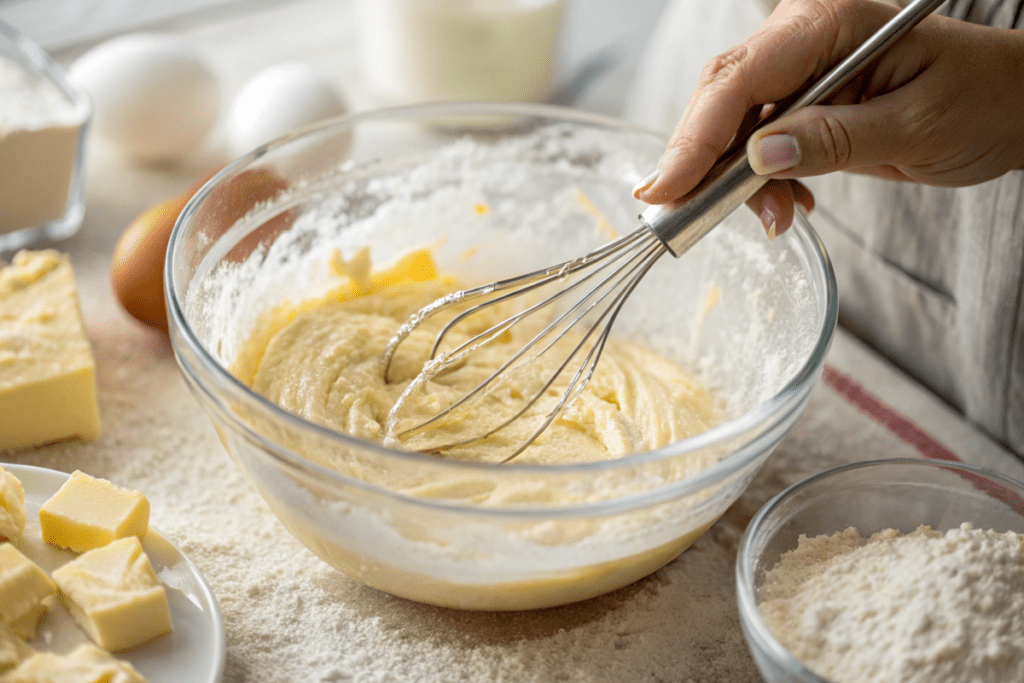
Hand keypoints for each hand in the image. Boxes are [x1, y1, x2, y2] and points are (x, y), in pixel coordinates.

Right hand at [633, 0, 1023, 237]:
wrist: (1011, 107)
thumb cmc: (983, 99)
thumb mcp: (915, 124)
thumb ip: (834, 138)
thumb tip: (760, 158)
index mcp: (832, 22)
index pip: (743, 76)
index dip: (697, 135)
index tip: (670, 188)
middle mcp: (806, 39)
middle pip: (722, 98)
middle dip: (702, 161)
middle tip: (683, 214)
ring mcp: (802, 73)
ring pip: (732, 126)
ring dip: (736, 182)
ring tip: (776, 218)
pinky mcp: (804, 106)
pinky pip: (757, 144)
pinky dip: (760, 182)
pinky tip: (788, 204)